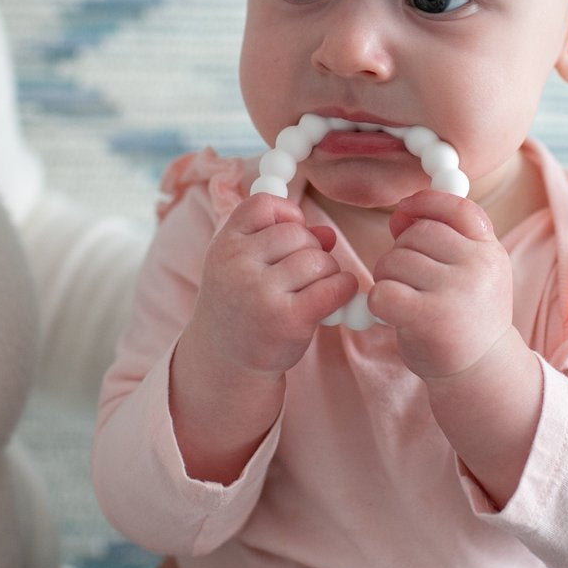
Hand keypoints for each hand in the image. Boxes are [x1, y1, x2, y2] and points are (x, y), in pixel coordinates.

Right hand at [190, 193, 357, 376]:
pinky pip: (334, 286)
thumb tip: (329, 234)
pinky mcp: (288, 319)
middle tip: (303, 274)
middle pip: (298, 233)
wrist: (225, 363)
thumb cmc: (242, 306)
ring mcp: (261, 293)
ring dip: (328, 271)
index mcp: (224, 245)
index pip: (264, 205)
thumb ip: (282, 241)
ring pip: (319, 259)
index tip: (290, 235)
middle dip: (311, 249)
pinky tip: (336, 296)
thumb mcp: (246, 266)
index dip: (287, 214)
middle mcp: (238, 265)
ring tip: (313, 289)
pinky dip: (344, 287)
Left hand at [369, 190, 512, 379]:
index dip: (425, 203)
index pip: (457, 207)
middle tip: (407, 280)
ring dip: (387, 277)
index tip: (404, 211)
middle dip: (400, 251)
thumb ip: (442, 239)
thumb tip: (401, 213)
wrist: (482, 373)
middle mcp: (478, 267)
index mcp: (490, 251)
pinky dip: (378, 301)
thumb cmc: (466, 317)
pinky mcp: (429, 319)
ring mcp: (455, 293)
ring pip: (394, 260)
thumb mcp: (470, 272)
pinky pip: (383, 292)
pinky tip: (392, 313)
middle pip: (416, 234)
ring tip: (404, 298)